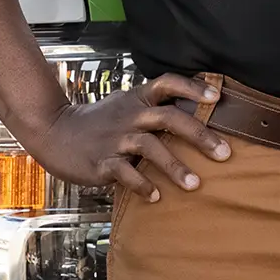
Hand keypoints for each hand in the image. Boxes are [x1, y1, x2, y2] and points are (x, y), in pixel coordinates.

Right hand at [25, 75, 231, 204]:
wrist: (55, 132)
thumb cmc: (98, 123)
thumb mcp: (124, 106)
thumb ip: (152, 109)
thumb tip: (193, 116)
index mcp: (137, 99)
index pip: (167, 83)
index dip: (193, 87)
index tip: (217, 98)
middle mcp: (129, 115)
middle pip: (169, 118)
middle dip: (199, 135)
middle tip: (224, 154)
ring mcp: (115, 139)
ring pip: (150, 147)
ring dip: (175, 166)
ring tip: (195, 184)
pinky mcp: (101, 162)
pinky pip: (125, 173)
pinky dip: (142, 185)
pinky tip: (156, 196)